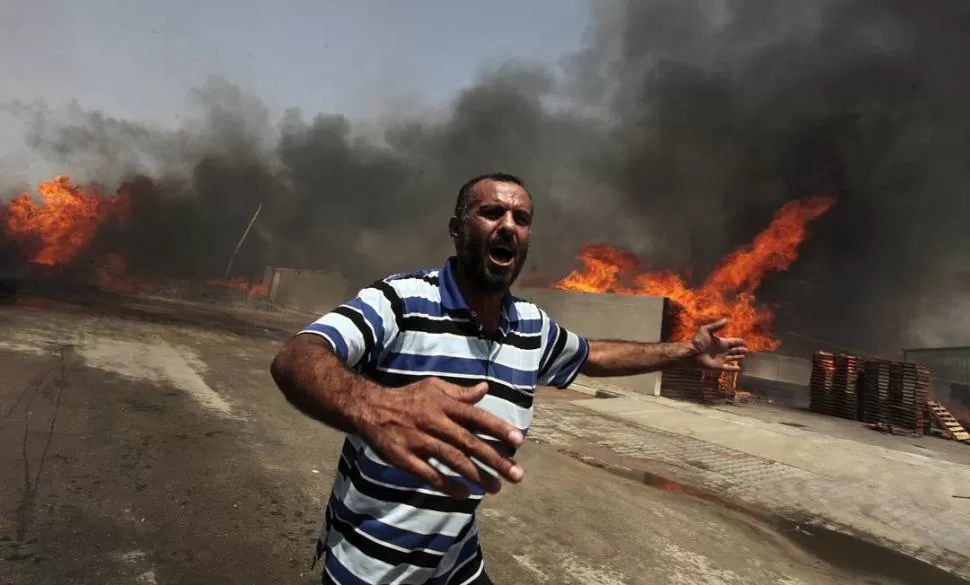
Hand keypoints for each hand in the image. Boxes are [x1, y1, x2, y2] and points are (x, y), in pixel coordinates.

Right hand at [354, 378, 524, 498]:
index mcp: (444, 405)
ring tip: (496, 488)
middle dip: (495, 459)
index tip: (519, 441)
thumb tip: (485, 389)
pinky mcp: (405, 459)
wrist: (370, 408)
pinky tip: (464, 494)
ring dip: (477, 475)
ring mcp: (420, 442)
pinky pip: (430, 474)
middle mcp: (435, 422)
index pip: (476, 417)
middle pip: (469, 443)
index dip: (498, 428)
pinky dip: (447, 485)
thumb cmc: (408, 398)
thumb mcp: (433, 387)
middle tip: (517, 475)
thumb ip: (460, 393)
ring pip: (453, 460)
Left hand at [690, 318, 748, 370]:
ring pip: (732, 358)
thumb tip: (726, 320)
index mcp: (721, 342)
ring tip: (743, 357)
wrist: (691, 354)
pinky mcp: (718, 367)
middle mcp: (722, 351)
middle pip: (734, 350)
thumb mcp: (706, 330)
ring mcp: (720, 359)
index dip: (738, 341)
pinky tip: (738, 368)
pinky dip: (733, 369)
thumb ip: (716, 326)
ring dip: (737, 358)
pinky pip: (727, 369)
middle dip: (740, 350)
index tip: (744, 341)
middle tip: (746, 350)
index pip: (732, 342)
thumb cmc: (698, 342)